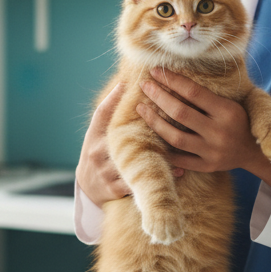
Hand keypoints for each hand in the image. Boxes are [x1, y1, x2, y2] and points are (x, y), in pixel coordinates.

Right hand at [77, 83, 180, 206]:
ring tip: (184, 149)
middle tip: (176, 123)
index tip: (146, 95)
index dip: (122, 104)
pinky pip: (141, 181)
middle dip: (149, 132)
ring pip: (136, 162)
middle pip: (126, 140)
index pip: (105, 115)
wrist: (86, 187)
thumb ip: (109, 108)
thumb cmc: (96, 151)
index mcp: (94, 135)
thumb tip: (124, 82)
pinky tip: (179, 170)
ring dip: (160, 157)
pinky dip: (161, 175)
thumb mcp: (97, 130)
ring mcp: (106, 172)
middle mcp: (98, 153)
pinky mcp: (114, 189)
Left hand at [136, 69, 270, 189]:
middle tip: (144, 85)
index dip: (172, 80)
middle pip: (180, 113)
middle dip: (158, 97)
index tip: (155, 71)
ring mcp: (211, 152)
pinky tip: (150, 137)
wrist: (255, 152)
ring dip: (154, 122)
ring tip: (142, 108)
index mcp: (227, 111)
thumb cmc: (240, 120)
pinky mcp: (206, 166)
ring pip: (175, 137)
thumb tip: (180, 70)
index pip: (193, 92)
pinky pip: (179, 159)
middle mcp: (219, 132)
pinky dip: (163, 149)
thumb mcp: (232, 102)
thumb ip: (209, 91)